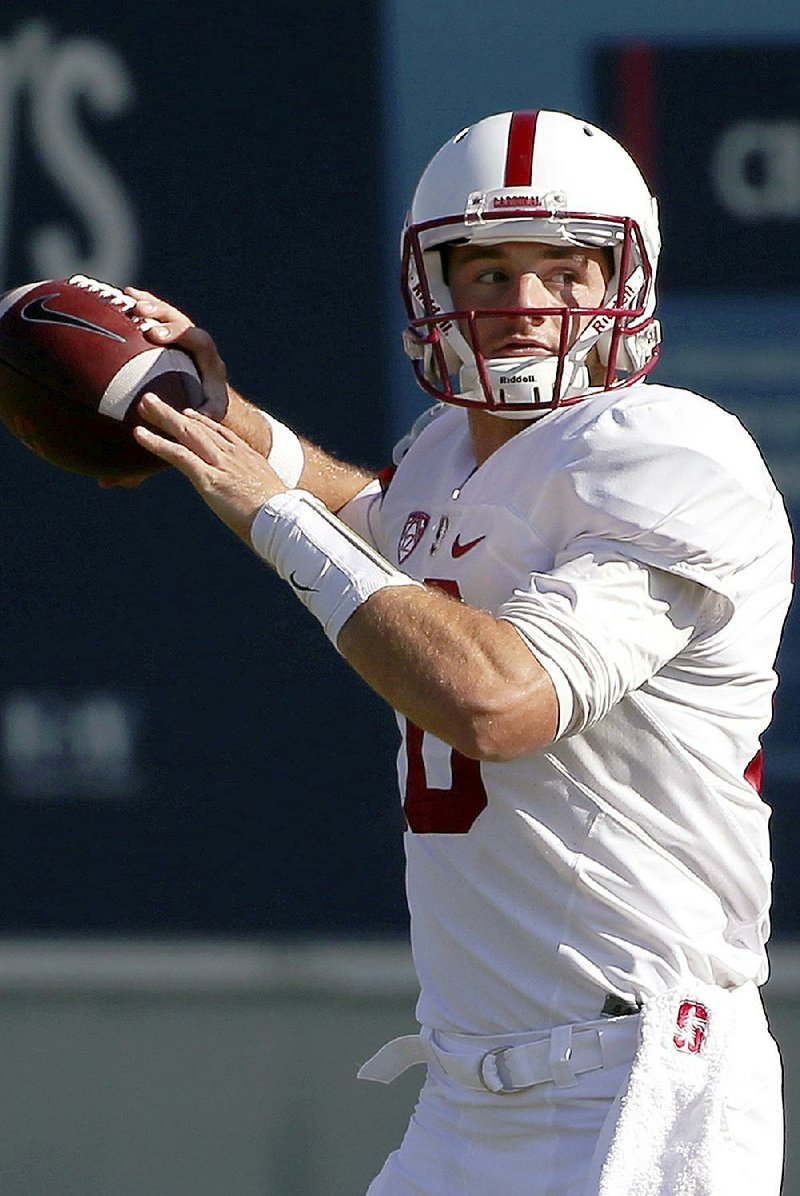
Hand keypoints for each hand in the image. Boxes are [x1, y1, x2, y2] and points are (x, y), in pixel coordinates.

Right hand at [124, 287, 229, 419]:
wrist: (209, 395)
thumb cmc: (209, 403)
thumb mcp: (212, 410)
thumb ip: (209, 411)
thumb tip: (200, 414)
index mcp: (208, 358)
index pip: (197, 339)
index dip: (176, 332)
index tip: (153, 334)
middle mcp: (195, 341)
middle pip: (180, 320)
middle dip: (160, 313)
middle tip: (139, 311)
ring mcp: (181, 335)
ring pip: (168, 313)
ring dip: (149, 303)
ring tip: (129, 297)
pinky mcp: (169, 334)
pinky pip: (157, 314)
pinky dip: (143, 303)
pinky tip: (125, 295)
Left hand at [133, 394, 285, 541]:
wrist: (284, 521)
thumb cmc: (282, 520)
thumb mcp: (273, 503)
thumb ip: (261, 500)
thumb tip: (263, 512)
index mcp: (250, 459)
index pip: (223, 434)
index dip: (204, 422)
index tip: (191, 413)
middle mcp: (233, 455)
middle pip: (201, 426)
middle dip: (176, 412)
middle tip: (155, 400)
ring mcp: (220, 464)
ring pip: (187, 432)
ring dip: (163, 417)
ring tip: (143, 405)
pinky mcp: (208, 477)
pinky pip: (177, 454)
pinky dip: (157, 443)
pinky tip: (139, 434)